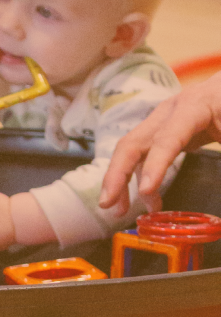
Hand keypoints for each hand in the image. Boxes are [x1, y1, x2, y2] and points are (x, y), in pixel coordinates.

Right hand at [100, 72, 220, 215]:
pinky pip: (141, 154)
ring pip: (130, 151)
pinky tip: (144, 197)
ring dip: (120, 180)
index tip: (146, 192)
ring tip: (121, 209)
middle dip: (116, 175)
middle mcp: (168, 112)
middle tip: (108, 204)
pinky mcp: (160, 131)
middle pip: (132, 143)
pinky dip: (137, 176)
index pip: (168, 138)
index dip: (155, 165)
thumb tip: (220, 190)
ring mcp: (161, 121)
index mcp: (193, 107)